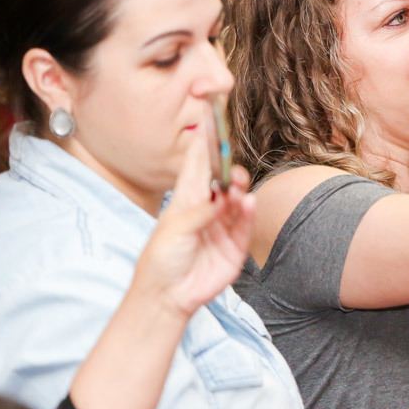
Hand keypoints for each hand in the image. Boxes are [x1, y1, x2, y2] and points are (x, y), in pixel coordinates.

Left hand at [131, 120, 256, 318]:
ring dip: (239, 189)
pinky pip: (245, 222)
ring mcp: (223, 225)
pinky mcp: (235, 244)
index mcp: (186, 198)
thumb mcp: (173, 232)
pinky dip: (248, 212)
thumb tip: (222, 196)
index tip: (210, 111)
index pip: (199, 161)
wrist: (167, 297)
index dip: (205, 137)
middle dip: (230, 166)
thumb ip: (199, 212)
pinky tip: (246, 203)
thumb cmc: (160, 261)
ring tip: (237, 188)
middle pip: (223, 177)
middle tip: (231, 166)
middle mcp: (207, 207)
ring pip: (238, 198)